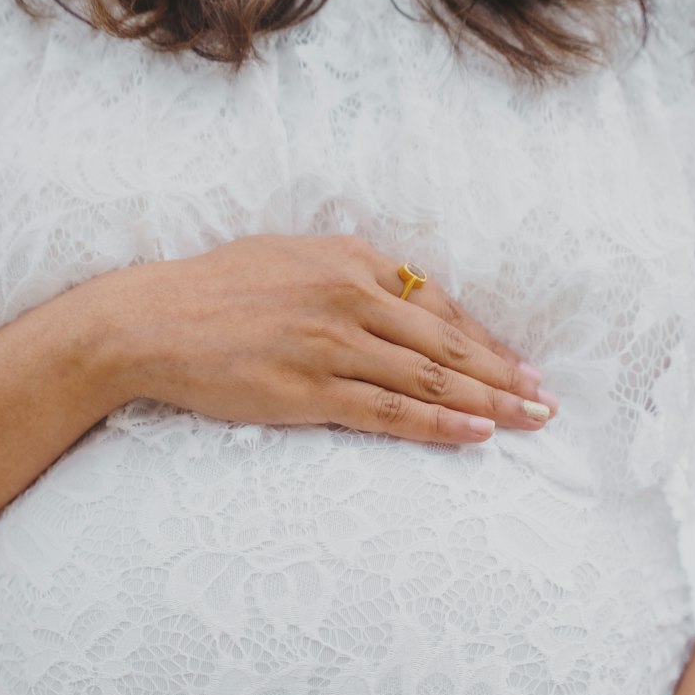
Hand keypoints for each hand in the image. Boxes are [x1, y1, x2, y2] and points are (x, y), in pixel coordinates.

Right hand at [103, 234, 558, 444]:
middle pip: (445, 342)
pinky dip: (437, 423)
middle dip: (503, 374)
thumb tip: (390, 298)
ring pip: (428, 377)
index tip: (516, 364)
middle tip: (546, 399)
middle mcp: (349, 297)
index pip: (436, 305)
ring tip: (528, 421)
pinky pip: (389, 410)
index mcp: (349, 260)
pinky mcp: (309, 389)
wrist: (148, 321)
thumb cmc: (212, 292)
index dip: (483, 340)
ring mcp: (331, 344)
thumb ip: (344, 275)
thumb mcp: (288, 259)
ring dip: (487, 402)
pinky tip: (474, 435)